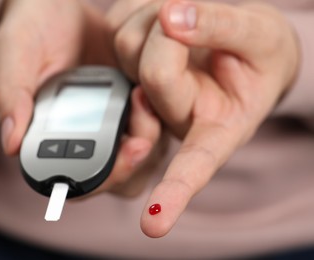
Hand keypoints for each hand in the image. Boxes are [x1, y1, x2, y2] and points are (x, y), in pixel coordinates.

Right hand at [0, 0, 160, 196]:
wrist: (56, 12)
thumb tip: (11, 144)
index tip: (117, 157)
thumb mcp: (11, 58)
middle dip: (132, 161)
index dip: (100, 179)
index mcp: (49, 142)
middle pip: (117, 176)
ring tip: (142, 97)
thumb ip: (11, 97)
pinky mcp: (133, 104)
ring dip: (149, 136)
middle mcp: (85, 140)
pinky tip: (153, 89)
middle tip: (140, 136)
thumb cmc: (28, 37)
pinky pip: (157, 123)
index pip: (76, 182)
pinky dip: (160, 114)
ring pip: (142, 156)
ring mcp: (112, 124)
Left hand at [112, 0, 299, 236]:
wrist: (241, 42)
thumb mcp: (261, 36)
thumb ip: (223, 27)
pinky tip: (163, 17)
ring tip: (184, 18)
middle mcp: (174, 118)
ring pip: (128, 46)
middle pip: (154, 73)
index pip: (194, 166)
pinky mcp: (128, 66)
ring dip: (156, 15)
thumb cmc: (260, 50)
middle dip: (174, 34)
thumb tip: (173, 18)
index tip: (153, 226)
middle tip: (192, 17)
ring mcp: (146, 94)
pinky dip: (140, 8)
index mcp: (215, 129)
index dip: (174, 193)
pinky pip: (119, 27)